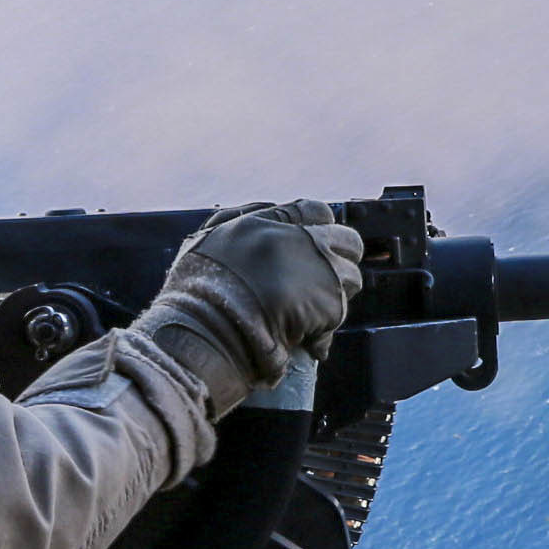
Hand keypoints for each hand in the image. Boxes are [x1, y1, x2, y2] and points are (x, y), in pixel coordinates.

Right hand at [139, 199, 363, 409]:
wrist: (206, 333)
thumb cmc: (196, 293)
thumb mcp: (207, 240)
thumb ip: (238, 220)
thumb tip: (268, 211)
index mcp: (268, 223)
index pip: (315, 211)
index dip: (319, 228)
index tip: (315, 244)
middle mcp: (299, 240)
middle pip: (347, 240)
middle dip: (340, 258)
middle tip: (321, 279)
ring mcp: (319, 271)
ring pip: (352, 277)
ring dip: (336, 294)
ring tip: (312, 312)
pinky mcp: (330, 306)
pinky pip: (342, 313)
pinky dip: (326, 328)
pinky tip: (306, 337)